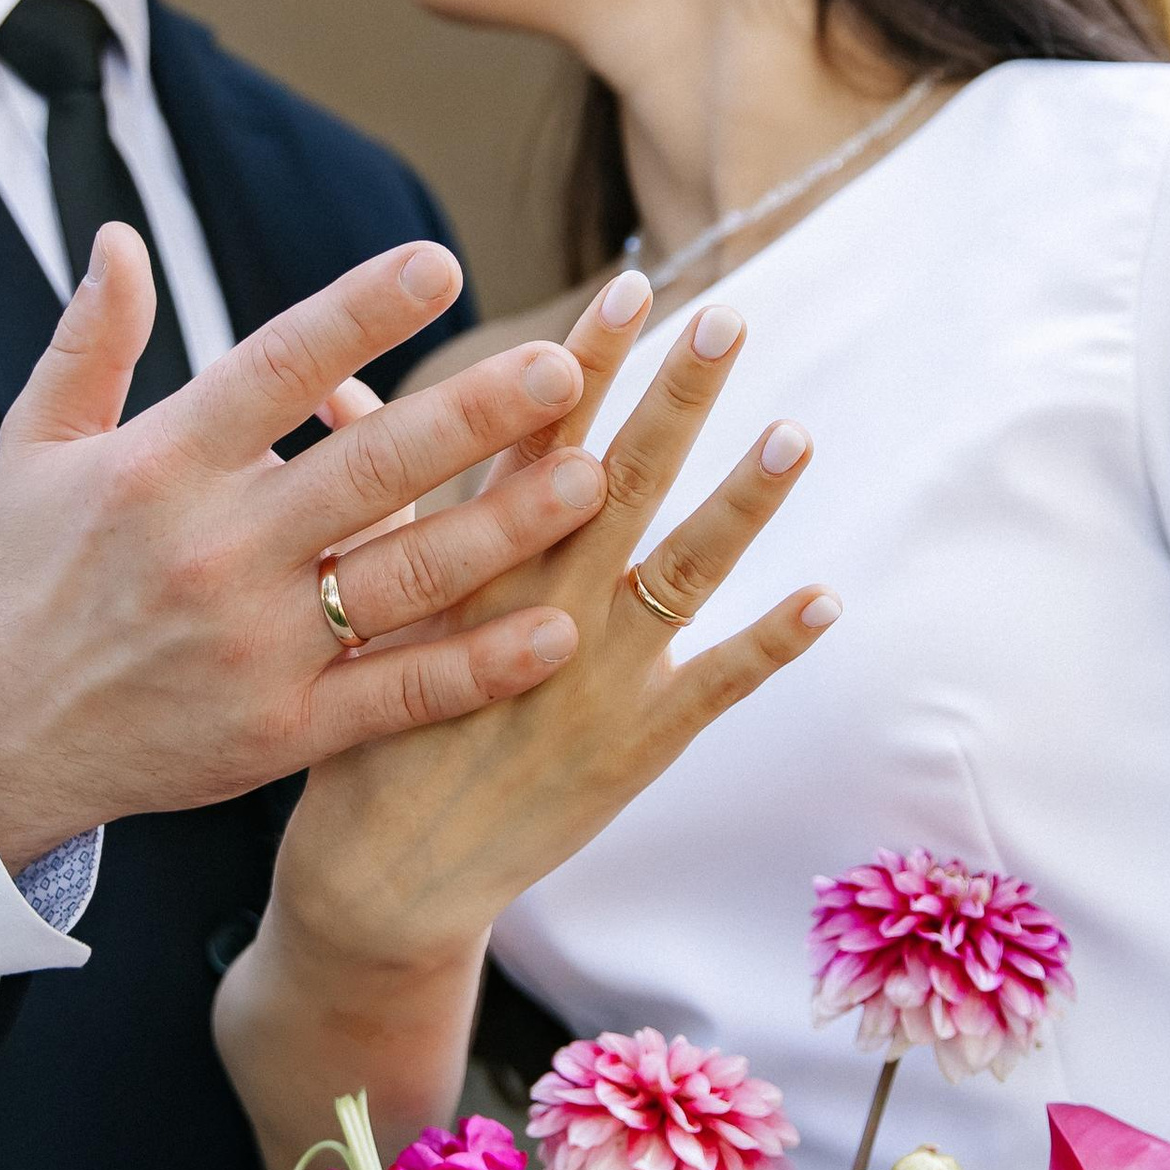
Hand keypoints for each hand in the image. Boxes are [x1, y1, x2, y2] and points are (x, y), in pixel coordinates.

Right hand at [0, 229, 610, 858]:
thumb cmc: (30, 577)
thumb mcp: (35, 449)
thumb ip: (91, 341)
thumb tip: (121, 234)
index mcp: (161, 466)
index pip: (274, 369)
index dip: (359, 313)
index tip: (441, 263)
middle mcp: (216, 550)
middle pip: (366, 469)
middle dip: (473, 414)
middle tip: (564, 366)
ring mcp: (256, 647)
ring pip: (402, 577)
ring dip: (505, 527)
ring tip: (593, 476)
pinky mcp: (283, 732)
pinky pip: (398, 693)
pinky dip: (478, 665)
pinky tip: (557, 628)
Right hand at [214, 272, 838, 1166]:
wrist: (378, 884)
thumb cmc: (356, 734)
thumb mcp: (345, 604)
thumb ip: (369, 494)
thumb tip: (344, 389)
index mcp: (465, 568)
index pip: (533, 440)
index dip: (583, 363)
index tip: (628, 285)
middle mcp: (535, 611)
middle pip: (616, 486)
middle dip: (671, 399)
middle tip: (724, 317)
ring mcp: (592, 679)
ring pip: (680, 574)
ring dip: (740, 503)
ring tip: (793, 431)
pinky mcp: (635, 745)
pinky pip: (717, 688)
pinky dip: (771, 643)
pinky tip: (826, 596)